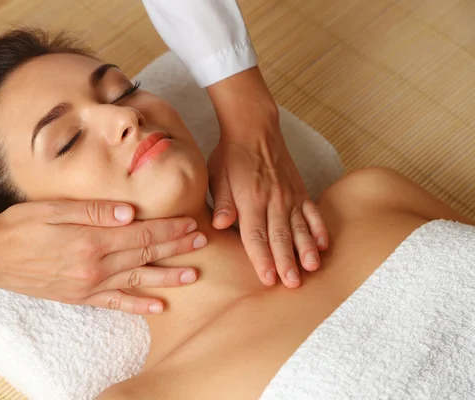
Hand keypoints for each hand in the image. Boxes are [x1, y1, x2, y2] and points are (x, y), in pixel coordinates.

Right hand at [0, 198, 204, 313]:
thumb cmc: (20, 224)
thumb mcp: (54, 208)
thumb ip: (94, 210)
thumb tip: (131, 212)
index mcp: (91, 239)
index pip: (142, 233)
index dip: (169, 229)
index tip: (191, 224)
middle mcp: (95, 265)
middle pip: (145, 254)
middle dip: (177, 248)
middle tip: (202, 241)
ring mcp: (88, 285)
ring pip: (137, 280)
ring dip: (167, 277)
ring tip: (193, 275)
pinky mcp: (79, 297)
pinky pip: (115, 303)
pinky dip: (138, 306)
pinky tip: (158, 307)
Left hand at [206, 67, 328, 287]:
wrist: (255, 127)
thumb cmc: (231, 155)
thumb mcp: (218, 176)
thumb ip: (222, 202)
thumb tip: (219, 225)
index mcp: (250, 200)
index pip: (256, 235)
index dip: (261, 259)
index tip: (268, 278)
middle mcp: (273, 200)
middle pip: (280, 237)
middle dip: (286, 262)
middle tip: (292, 284)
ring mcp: (289, 195)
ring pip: (299, 227)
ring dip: (306, 249)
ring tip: (312, 268)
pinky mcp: (299, 190)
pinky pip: (312, 212)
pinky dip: (319, 228)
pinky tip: (323, 245)